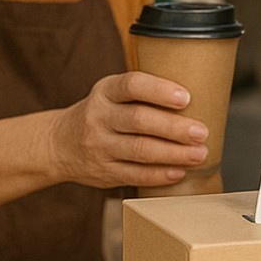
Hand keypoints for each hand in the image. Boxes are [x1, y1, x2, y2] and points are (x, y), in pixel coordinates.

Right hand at [48, 72, 207, 188]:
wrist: (58, 143)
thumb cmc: (104, 113)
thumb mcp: (113, 93)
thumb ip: (146, 93)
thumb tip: (203, 94)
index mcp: (106, 91)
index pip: (132, 85)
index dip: (160, 90)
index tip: (186, 98)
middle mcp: (99, 117)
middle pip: (139, 120)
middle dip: (174, 128)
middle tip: (202, 132)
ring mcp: (99, 146)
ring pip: (139, 150)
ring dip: (173, 153)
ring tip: (200, 154)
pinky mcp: (103, 172)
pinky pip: (134, 174)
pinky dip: (160, 174)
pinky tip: (179, 171)